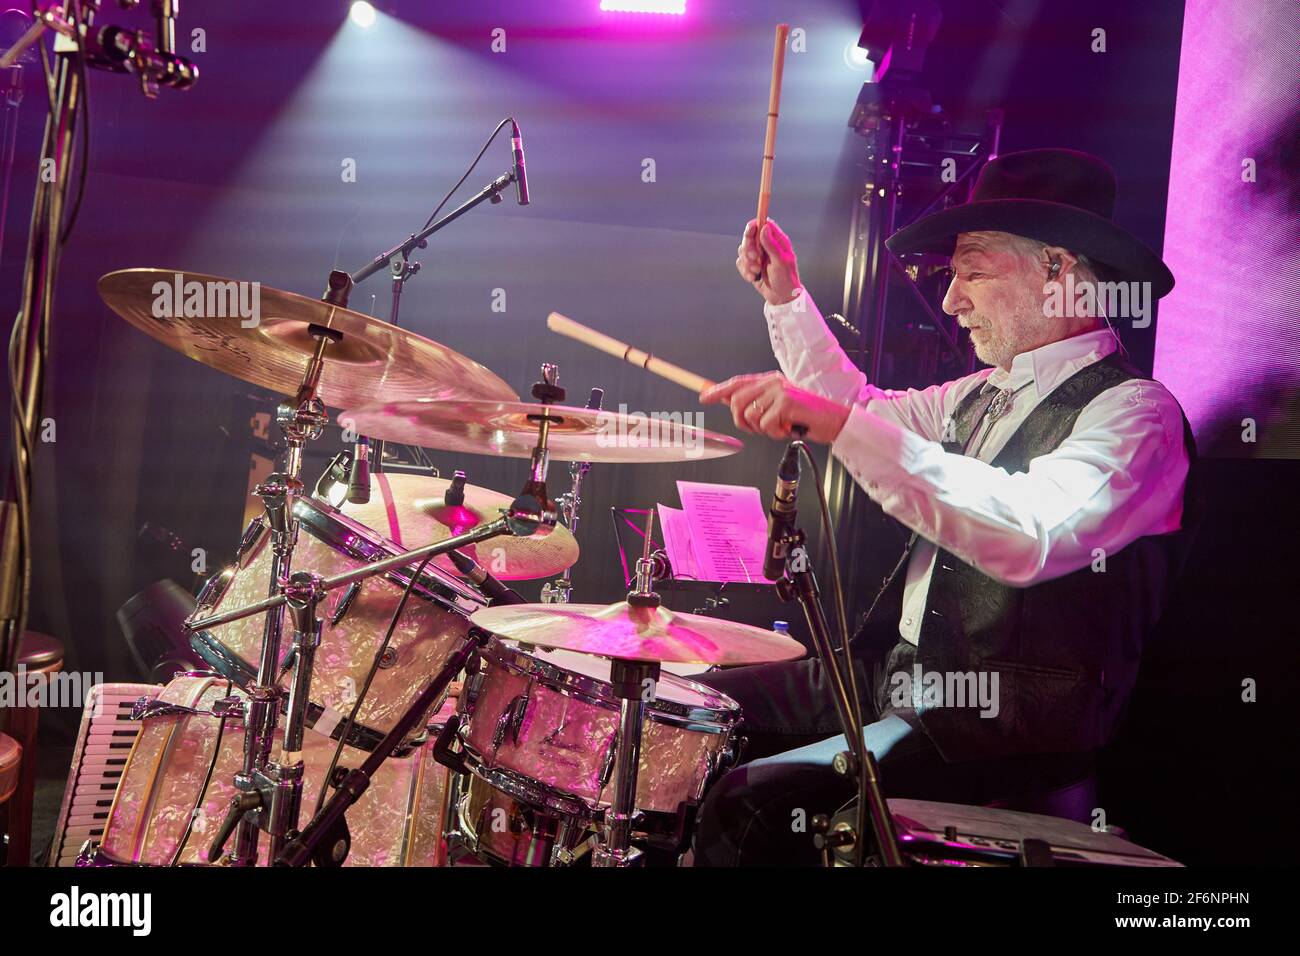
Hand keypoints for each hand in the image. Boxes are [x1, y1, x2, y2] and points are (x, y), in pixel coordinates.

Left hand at [701, 371, 850, 442]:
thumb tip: (731, 402)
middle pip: (737, 401)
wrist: (835, 421)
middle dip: (742, 421)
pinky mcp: (786, 403)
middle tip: (758, 429)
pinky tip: (788, 429)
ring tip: (780, 428)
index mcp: (771, 381)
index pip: (738, 382)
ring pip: (750, 416)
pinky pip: (765, 425)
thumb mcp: (779, 408)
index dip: (719, 390)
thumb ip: (758, 403)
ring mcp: (780, 391)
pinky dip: (775, 433)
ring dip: (762, 430)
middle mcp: (774, 382)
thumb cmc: (808, 417)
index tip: (705, 397)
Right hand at [736, 218, 800, 305]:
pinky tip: (754, 277)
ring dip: (748, 262)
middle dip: (749, 248)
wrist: (781, 297)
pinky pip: (740, 263)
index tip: (750, 230)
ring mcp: (757, 255)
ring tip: (757, 271)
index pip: (763, 224)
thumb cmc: (786, 279)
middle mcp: (766, 246)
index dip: (755, 225)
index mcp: (777, 241)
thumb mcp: (780, 261)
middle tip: (755, 258)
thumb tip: (764, 227)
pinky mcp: (750, 265)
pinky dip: (745, 271)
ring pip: (742, 250)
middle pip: (749, 237)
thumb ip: (771, 245)